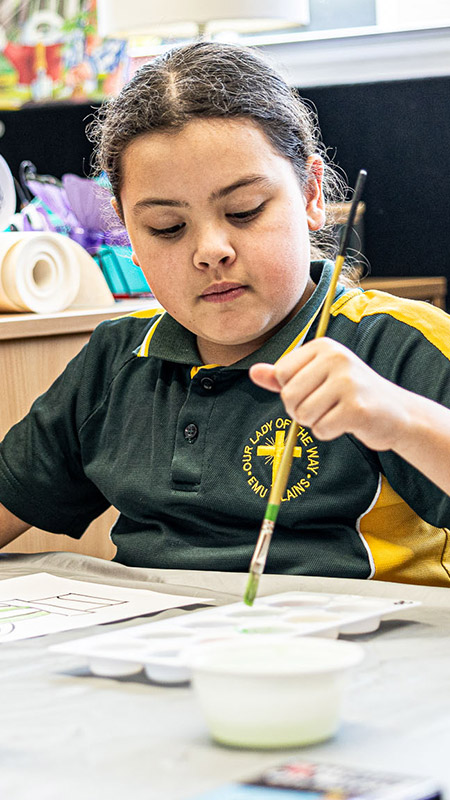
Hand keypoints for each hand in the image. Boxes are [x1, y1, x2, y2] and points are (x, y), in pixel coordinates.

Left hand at [249, 338, 409, 450]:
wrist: (396, 412)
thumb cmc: (350, 394)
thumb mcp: (316, 377)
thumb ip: (283, 376)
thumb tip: (253, 372)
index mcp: (323, 346)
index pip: (281, 373)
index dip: (290, 390)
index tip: (312, 391)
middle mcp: (336, 358)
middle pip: (288, 396)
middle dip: (300, 411)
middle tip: (324, 407)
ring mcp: (348, 382)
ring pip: (303, 415)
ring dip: (315, 422)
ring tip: (336, 413)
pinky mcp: (357, 408)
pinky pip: (321, 429)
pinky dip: (328, 432)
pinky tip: (346, 423)